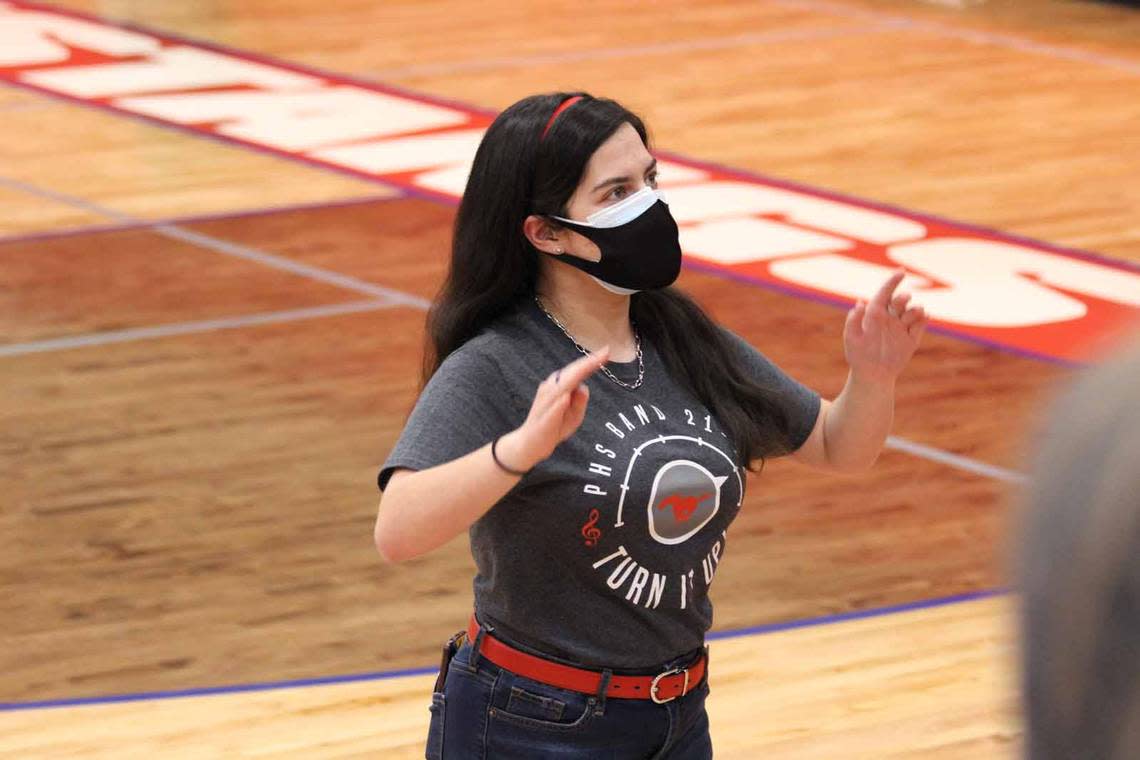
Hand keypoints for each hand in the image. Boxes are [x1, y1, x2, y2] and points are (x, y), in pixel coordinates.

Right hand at [495, 347, 609, 470]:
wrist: (531, 444)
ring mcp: (546, 403)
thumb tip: (583, 387)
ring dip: (576, 375)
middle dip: (587, 363)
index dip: (591, 361)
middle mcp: (551, 390)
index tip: (606, 352)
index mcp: (559, 388)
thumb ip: (580, 401)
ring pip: (562, 387)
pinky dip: (559, 404)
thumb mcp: (574, 416)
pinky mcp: (544, 419)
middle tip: (604, 353)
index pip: (577, 372)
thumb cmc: (554, 427)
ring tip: (591, 364)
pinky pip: (552, 410)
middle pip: (571, 374)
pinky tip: (566, 398)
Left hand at [843, 269, 928, 383]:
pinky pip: (921, 325)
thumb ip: (853, 320)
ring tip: (913, 314)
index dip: (892, 281)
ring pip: (913, 311)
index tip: (901, 272)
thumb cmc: (858, 355)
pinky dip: (924, 319)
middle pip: (900, 301)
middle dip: (903, 298)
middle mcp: (890, 317)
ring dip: (915, 309)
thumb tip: (859, 303)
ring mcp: (902, 327)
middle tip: (903, 299)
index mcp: (875, 313)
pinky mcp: (912, 338)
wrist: (871, 375)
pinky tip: (925, 317)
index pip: (885, 293)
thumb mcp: (851, 337)